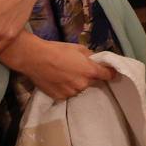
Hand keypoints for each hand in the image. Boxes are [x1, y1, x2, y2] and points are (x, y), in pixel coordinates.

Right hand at [0, 33, 115, 100]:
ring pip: (80, 88)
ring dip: (77, 83)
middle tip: (78, 69)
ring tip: (66, 75)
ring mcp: (72, 92)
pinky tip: (58, 81)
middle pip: (92, 82)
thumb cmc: (57, 50)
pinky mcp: (61, 97)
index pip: (108, 75)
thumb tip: (96, 60)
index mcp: (90, 71)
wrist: (35, 58)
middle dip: (89, 76)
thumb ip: (90, 56)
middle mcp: (83, 84)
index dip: (110, 73)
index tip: (110, 72)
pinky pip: (68, 93)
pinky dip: (66, 88)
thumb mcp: (78, 48)